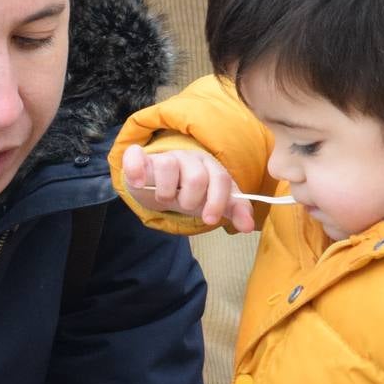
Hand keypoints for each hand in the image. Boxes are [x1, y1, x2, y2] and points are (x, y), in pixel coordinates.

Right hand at [120, 144, 256, 232]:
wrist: (160, 186)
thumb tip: (248, 226)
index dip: (217, 201)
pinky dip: (136, 170)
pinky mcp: (141, 159)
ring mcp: (165, 156)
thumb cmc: (190, 193)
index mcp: (210, 166)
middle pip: (196, 177)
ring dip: (166, 192)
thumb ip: (234, 211)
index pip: (221, 178)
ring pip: (168, 166)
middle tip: (184, 206)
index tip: (210, 220)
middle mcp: (189, 158)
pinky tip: (139, 183)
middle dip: (190, 200)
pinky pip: (136, 156)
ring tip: (164, 198)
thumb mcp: (213, 203)